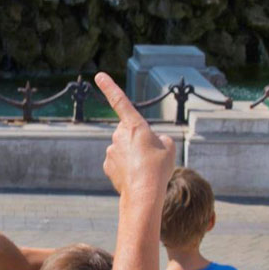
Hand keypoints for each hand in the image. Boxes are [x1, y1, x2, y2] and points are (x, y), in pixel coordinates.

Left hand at [94, 74, 175, 198]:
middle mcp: (119, 135)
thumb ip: (160, 138)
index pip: (120, 101)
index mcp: (134, 125)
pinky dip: (127, 168)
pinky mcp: (107, 165)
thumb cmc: (158, 168)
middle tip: (151, 156)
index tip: (99, 76)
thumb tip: (151, 142)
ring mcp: (111, 150)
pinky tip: (135, 176)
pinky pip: (119, 163)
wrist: (144, 193)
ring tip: (145, 169)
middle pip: (130, 133)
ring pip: (124, 149)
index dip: (109, 87)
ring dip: (134, 156)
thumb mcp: (169, 147)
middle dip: (138, 141)